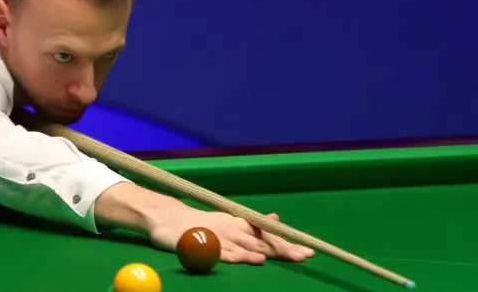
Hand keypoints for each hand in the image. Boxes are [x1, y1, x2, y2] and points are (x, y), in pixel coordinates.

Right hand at [149, 206, 315, 264]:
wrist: (168, 217)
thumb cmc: (201, 224)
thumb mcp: (229, 221)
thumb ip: (252, 225)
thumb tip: (276, 218)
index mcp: (239, 224)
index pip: (268, 235)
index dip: (288, 244)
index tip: (309, 252)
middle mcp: (233, 229)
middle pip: (263, 241)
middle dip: (284, 249)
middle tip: (305, 256)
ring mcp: (219, 236)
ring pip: (246, 245)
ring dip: (265, 252)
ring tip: (283, 258)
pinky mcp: (204, 244)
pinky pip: (223, 251)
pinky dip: (237, 256)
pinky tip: (249, 260)